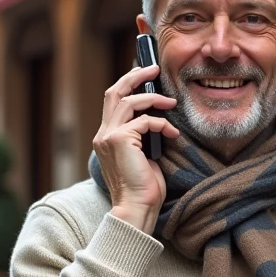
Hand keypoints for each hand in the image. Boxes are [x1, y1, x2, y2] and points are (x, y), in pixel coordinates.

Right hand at [93, 63, 178, 233]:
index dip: (128, 84)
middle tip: (154, 68)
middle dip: (135, 76)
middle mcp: (103, 134)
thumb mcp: (144, 155)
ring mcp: (108, 136)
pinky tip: (173, 135)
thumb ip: (144, 136)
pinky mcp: (120, 140)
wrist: (137, 208)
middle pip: (114, 91)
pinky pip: (144, 121)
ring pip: (129, 101)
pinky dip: (161, 124)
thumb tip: (159, 118)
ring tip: (172, 102)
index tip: (146, 75)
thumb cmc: (144, 188)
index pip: (114, 101)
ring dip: (153, 98)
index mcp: (106, 137)